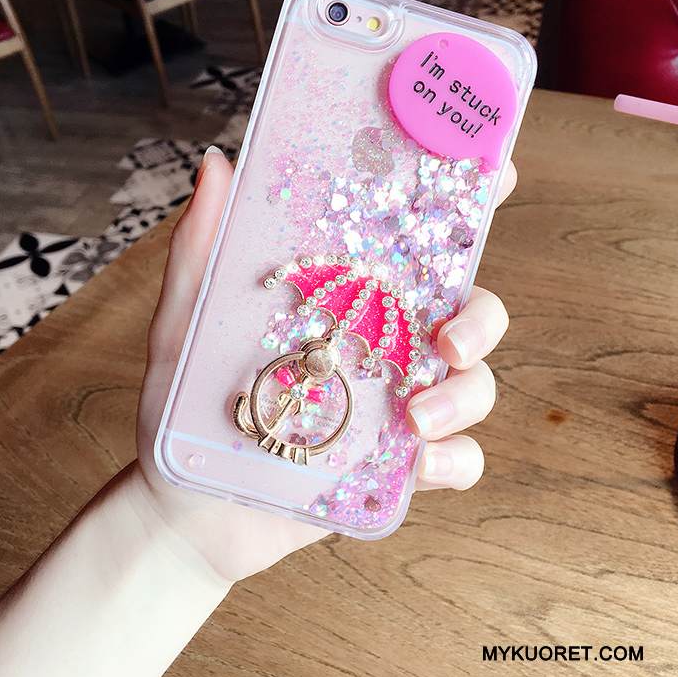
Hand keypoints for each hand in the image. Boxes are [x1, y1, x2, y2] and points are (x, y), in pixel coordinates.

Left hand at [134, 147, 515, 582]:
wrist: (185, 512)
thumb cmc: (182, 410)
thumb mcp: (183, 327)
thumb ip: (199, 252)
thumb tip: (219, 164)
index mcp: (342, 304)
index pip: (413, 248)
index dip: (462, 206)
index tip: (495, 176)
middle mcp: (380, 348)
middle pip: (468, 313)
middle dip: (482, 318)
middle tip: (451, 339)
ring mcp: (394, 407)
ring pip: (474, 386)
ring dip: (465, 395)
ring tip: (416, 419)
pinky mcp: (396, 467)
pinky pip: (458, 459)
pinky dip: (455, 459)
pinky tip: (420, 465)